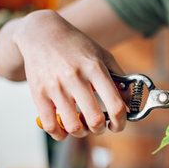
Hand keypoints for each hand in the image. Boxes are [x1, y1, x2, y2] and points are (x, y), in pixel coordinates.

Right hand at [15, 10, 126, 139]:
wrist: (41, 33)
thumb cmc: (77, 46)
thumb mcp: (103, 56)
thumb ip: (119, 78)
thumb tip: (130, 103)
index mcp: (95, 68)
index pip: (115, 104)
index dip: (121, 121)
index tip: (118, 124)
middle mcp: (75, 77)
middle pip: (95, 119)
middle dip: (101, 128)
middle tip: (100, 125)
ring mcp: (55, 86)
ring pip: (73, 126)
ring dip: (82, 133)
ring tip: (83, 126)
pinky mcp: (38, 93)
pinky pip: (50, 125)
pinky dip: (60, 134)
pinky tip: (65, 129)